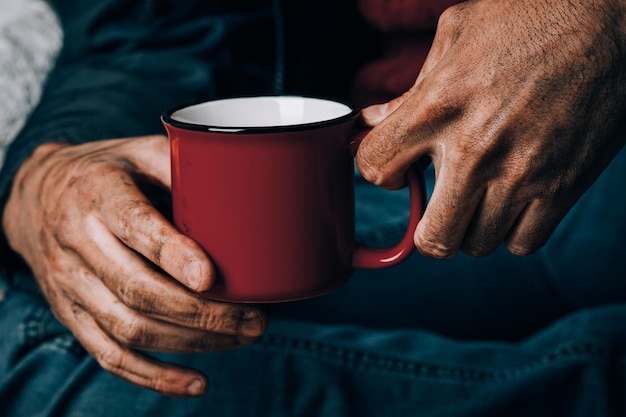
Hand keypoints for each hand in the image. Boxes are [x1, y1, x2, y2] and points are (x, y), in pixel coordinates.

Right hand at [3, 135, 266, 396]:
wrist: (36, 196)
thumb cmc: (105, 170)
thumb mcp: (140, 150)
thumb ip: (186, 165)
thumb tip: (246, 189)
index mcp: (97, 192)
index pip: (133, 226)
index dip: (172, 254)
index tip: (212, 277)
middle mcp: (76, 241)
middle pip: (137, 289)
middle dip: (202, 312)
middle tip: (254, 317)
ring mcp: (70, 285)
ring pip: (129, 328)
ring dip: (191, 342)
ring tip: (243, 336)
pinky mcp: (72, 315)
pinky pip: (110, 355)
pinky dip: (154, 376)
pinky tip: (196, 382)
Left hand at [356, 0, 625, 257]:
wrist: (611, 18)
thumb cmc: (529, 18)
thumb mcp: (456, 36)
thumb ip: (410, 89)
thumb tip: (373, 121)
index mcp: (437, 105)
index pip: (375, 167)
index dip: (378, 172)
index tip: (396, 168)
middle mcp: (475, 149)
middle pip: (432, 238)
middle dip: (427, 228)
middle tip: (437, 206)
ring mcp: (521, 174)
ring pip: (476, 244)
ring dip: (472, 226)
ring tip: (480, 195)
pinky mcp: (563, 187)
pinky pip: (521, 243)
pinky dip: (511, 230)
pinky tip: (512, 199)